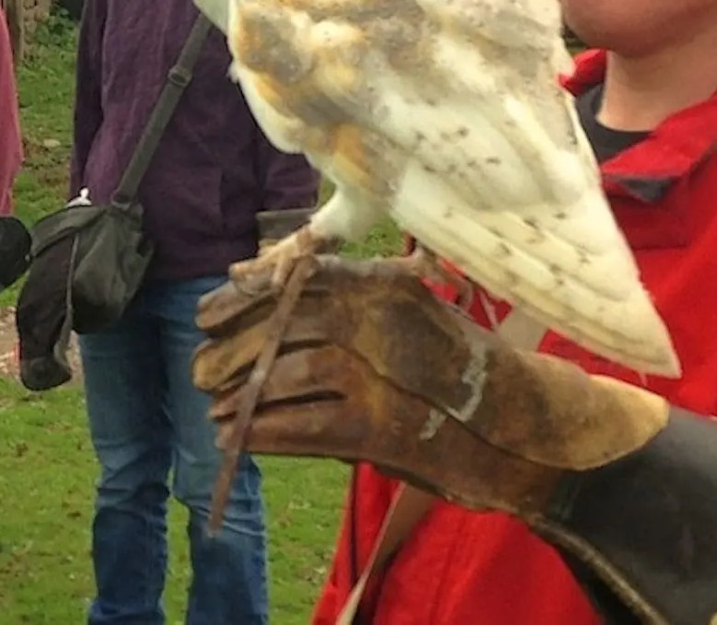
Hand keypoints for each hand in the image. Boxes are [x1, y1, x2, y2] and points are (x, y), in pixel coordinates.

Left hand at [192, 257, 666, 518]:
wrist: (519, 428)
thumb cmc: (446, 370)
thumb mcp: (398, 317)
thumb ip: (334, 299)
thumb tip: (244, 279)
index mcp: (386, 285)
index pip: (299, 277)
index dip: (245, 296)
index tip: (205, 313)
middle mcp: (386, 319)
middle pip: (286, 323)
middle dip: (234, 347)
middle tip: (197, 367)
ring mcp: (387, 374)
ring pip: (291, 373)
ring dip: (242, 392)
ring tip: (213, 406)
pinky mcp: (386, 427)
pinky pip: (307, 426)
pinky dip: (266, 432)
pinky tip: (238, 439)